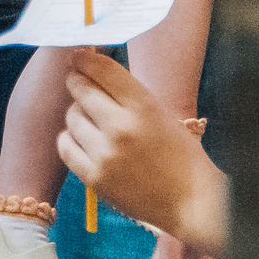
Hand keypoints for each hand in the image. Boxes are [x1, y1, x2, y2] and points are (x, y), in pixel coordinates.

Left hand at [55, 51, 226, 255]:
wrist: (193, 203)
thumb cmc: (181, 156)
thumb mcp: (162, 114)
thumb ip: (129, 95)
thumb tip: (94, 70)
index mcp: (144, 107)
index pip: (103, 70)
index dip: (85, 58)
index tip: (77, 56)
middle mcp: (122, 128)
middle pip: (81, 89)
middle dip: (76, 80)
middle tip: (76, 80)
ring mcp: (106, 154)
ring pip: (71, 117)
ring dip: (76, 112)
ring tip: (87, 115)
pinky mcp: (95, 178)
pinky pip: (65, 147)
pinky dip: (69, 138)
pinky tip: (79, 137)